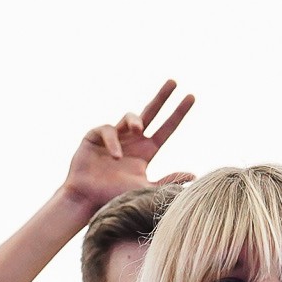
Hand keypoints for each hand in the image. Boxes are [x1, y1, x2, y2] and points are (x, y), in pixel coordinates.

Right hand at [61, 80, 194, 213]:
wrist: (86, 200)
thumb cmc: (113, 197)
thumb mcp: (145, 189)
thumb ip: (168, 182)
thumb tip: (194, 176)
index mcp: (146, 151)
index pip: (166, 128)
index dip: (178, 113)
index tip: (191, 96)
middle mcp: (132, 141)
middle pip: (151, 113)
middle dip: (162, 97)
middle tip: (174, 82)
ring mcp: (115, 136)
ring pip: (130, 117)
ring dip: (136, 121)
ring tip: (139, 129)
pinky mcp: (96, 136)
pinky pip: (108, 129)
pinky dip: (113, 141)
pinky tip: (115, 156)